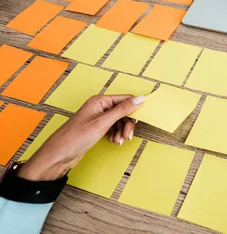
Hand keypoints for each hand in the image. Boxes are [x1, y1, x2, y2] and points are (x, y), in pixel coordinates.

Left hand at [17, 94, 144, 181]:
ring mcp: (98, 118)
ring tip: (118, 141)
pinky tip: (113, 141)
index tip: (138, 121)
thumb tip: (140, 99)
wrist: (59, 155)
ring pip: (119, 121)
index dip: (134, 109)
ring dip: (122, 132)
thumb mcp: (103, 122)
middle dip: (127, 124)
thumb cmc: (75, 137)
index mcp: (100, 101)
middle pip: (123, 111)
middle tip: (127, 136)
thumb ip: (122, 110)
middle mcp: (99, 107)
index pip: (125, 99)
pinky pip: (113, 128)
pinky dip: (116, 135)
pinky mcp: (97, 128)